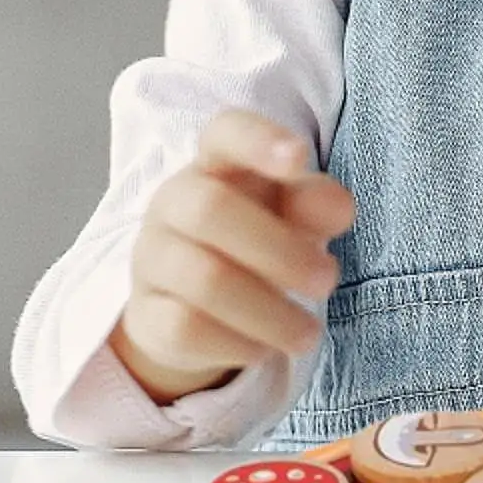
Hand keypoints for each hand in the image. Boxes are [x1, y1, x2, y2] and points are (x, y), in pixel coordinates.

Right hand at [110, 109, 355, 403]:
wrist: (198, 306)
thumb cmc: (259, 241)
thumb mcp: (295, 218)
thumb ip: (317, 205)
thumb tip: (337, 207)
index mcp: (217, 165)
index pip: (225, 133)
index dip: (258, 139)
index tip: (298, 157)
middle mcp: (174, 203)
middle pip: (209, 210)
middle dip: (279, 250)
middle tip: (327, 281)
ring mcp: (153, 258)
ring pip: (202, 279)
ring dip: (268, 311)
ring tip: (309, 334)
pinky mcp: (145, 313)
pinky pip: (185, 328)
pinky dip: (235, 343)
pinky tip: (264, 349)